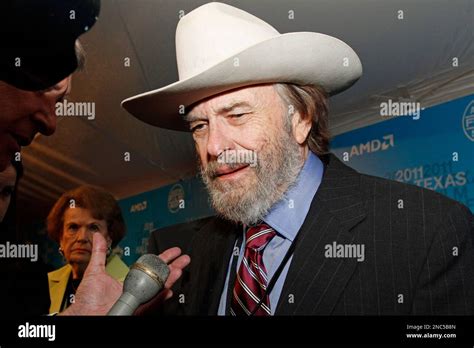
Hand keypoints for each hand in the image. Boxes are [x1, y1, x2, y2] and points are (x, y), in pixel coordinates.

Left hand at [61, 233, 190, 314]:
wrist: (84, 316)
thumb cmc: (86, 299)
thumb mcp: (95, 271)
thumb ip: (99, 253)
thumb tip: (98, 236)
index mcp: (129, 281)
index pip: (149, 268)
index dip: (161, 259)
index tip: (172, 252)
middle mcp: (136, 290)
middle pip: (159, 277)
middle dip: (173, 266)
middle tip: (184, 258)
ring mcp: (138, 300)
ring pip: (159, 288)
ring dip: (171, 278)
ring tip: (181, 268)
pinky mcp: (137, 310)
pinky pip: (152, 303)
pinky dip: (161, 296)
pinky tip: (169, 287)